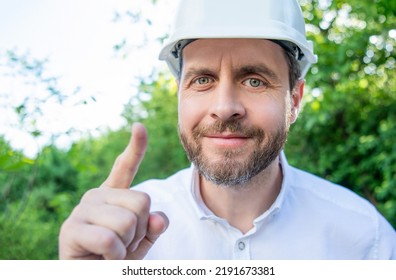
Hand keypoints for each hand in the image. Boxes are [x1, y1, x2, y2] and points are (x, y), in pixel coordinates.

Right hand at [58, 123, 168, 259]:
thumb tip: (160, 218)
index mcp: (113, 195)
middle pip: (143, 201)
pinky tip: (103, 259)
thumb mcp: (140, 241)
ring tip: (112, 253)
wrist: (90, 278)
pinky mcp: (70, 230)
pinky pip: (110, 241)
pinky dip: (114, 257)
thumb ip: (152, 227)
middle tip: (124, 244)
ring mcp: (82, 210)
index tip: (139, 126)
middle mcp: (96, 196)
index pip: (126, 167)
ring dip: (127, 246)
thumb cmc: (116, 258)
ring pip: (128, 222)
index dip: (136, 147)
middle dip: (140, 231)